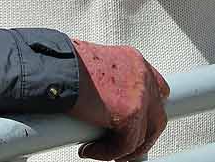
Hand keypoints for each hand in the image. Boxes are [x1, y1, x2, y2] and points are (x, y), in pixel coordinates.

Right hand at [67, 40, 170, 160]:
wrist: (57, 68)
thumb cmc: (68, 65)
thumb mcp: (97, 66)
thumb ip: (111, 84)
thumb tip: (108, 107)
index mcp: (135, 61)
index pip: (157, 88)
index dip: (149, 109)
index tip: (138, 121)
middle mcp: (142, 75)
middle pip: (157, 116)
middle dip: (142, 136)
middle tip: (123, 147)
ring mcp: (140, 95)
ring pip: (143, 135)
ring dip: (125, 149)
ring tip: (105, 152)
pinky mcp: (130, 114)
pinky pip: (125, 145)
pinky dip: (107, 153)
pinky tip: (90, 150)